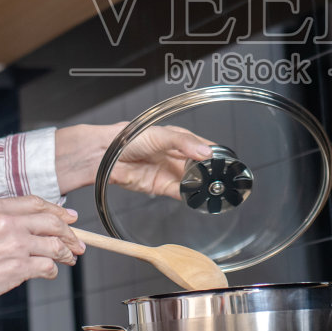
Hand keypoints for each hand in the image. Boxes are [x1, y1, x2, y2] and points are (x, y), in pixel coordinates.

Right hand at [0, 195, 83, 317]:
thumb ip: (3, 222)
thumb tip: (33, 225)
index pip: (36, 203)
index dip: (57, 210)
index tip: (69, 218)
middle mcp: (7, 221)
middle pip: (52, 221)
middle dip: (70, 233)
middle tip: (78, 242)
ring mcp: (15, 243)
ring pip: (55, 244)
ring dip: (66, 253)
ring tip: (68, 259)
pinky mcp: (19, 266)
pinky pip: (48, 266)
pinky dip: (51, 270)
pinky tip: (48, 272)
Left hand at [54, 123, 212, 197]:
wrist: (105, 155)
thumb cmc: (128, 138)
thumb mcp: (160, 135)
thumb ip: (184, 143)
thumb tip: (205, 151)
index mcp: (178, 140)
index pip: (203, 146)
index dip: (215, 154)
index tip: (227, 161)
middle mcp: (176, 156)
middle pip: (200, 166)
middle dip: (211, 173)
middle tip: (223, 178)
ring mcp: (169, 172)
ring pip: (193, 181)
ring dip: (202, 185)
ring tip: (213, 189)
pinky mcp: (161, 186)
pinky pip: (180, 192)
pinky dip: (189, 195)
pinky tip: (198, 196)